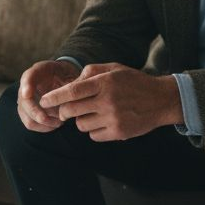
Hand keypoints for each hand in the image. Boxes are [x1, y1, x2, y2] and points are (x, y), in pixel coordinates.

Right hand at [16, 60, 80, 131]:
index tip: (27, 94)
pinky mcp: (28, 111)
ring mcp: (25, 99)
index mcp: (38, 71)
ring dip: (42, 122)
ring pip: (27, 115)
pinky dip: (43, 127)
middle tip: (50, 119)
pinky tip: (56, 124)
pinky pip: (31, 123)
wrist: (64, 79)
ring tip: (60, 122)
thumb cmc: (69, 76)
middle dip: (35, 112)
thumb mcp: (72, 75)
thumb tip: (70, 99)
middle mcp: (27, 85)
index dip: (25, 86)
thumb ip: (71, 84)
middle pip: (24, 101)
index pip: (27, 77)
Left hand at [39, 63, 182, 141]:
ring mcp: (113, 119)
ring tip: (94, 114)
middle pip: (71, 111)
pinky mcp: (118, 133)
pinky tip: (104, 122)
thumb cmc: (134, 82)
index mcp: (104, 83)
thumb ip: (91, 72)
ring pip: (81, 126)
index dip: (54, 97)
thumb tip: (71, 83)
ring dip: (82, 121)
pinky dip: (94, 131)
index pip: (72, 91)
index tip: (43, 101)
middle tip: (66, 111)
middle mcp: (107, 101)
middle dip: (64, 112)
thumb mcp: (114, 69)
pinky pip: (93, 136)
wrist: (161, 100)